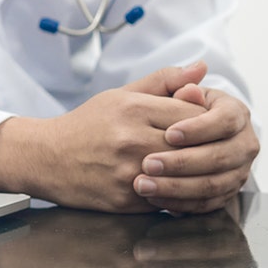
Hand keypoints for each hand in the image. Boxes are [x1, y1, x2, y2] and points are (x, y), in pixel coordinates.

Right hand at [0, 64, 209, 211]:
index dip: (208, 119)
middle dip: (209, 147)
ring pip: (183, 174)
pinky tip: (188, 188)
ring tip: (208, 169)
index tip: (214, 123)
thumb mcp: (123, 94)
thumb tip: (202, 68)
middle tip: (222, 148)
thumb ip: (165, 81)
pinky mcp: (126, 200)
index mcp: (134, 109)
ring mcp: (128, 172)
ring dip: (199, 173)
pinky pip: (167, 199)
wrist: (46, 159)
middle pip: (192, 145)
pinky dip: (182, 194)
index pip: (192, 113)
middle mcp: (132, 140)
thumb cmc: (88, 123)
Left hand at [134, 86, 258, 214]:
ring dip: (177, 187)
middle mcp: (245, 143)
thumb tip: (196, 69)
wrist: (182, 140)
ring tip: (143, 185)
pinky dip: (181, 204)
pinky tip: (154, 199)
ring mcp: (240, 171)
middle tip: (148, 164)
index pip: (225, 121)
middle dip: (182, 162)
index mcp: (237, 113)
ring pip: (214, 184)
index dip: (199, 129)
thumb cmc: (173, 111)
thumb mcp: (171, 92)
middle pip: (221, 156)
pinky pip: (207, 204)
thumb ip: (177, 81)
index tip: (168, 133)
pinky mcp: (228, 193)